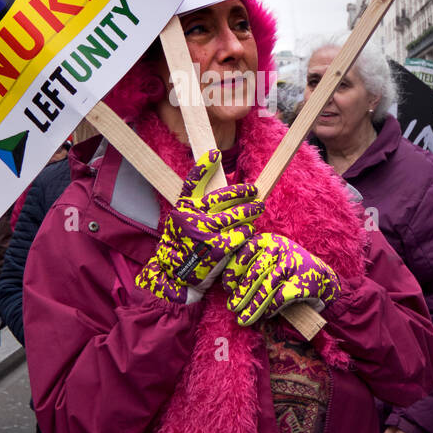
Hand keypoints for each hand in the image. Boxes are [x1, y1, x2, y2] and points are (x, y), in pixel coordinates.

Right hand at [136, 149, 262, 304]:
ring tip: (257, 208)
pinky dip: (247, 233)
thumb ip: (196, 209)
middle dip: (244, 192)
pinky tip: (249, 232)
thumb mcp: (182, 224)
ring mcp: (205, 232)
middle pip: (224, 197)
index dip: (204, 166)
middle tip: (255, 192)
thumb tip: (219, 195)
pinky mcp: (217, 248)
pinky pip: (241, 235)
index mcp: (183, 209)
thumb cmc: (182, 248)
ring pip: (237, 215)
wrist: (175, 278)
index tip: (215, 154)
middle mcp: (193, 217)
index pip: (193, 182)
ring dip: (250, 212)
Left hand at [222, 232, 338, 326]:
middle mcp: (280, 248)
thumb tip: (228, 288)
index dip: (234, 270)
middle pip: (255, 273)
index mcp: (268, 240)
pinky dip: (269, 310)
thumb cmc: (285, 269)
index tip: (227, 287)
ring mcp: (292, 264)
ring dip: (252, 307)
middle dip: (241, 293)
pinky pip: (278, 299)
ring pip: (266, 288)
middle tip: (232, 307)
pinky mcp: (300, 282)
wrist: (320, 277)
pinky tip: (264, 316)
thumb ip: (251, 266)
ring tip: (243, 319)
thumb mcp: (269, 258)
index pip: (245, 252)